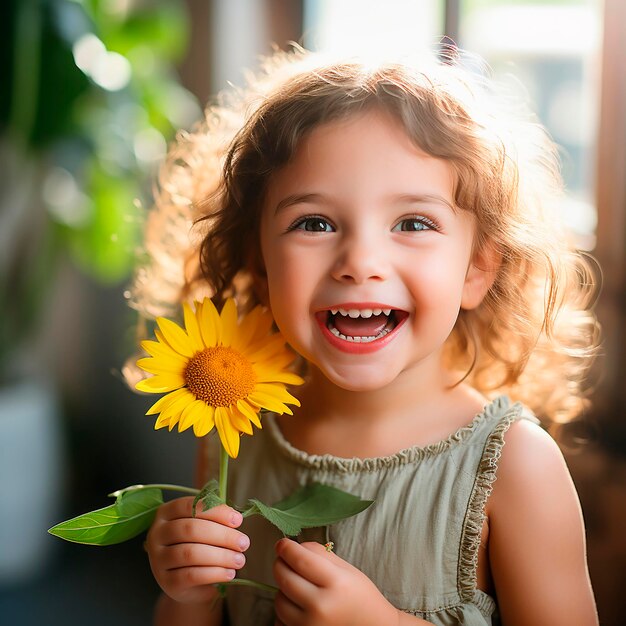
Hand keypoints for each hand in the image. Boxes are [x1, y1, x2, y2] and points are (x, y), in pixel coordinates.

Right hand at [145, 497, 249, 603]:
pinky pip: (191, 576)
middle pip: (191, 529)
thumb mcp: (205, 526)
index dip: (216, 511)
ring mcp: (158, 559)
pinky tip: (230, 573)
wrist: (187, 580)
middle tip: (244, 543)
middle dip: (222, 535)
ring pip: (191, 553)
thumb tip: (235, 519)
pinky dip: (214, 573)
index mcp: (166, 512)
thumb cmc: (199, 544)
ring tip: (240, 560)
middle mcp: (157, 533)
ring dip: (221, 556)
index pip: (190, 506)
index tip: (238, 520)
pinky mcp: (166, 582)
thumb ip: (215, 518)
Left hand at [273, 538, 399, 625]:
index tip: (282, 543)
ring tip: (299, 586)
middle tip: (285, 559)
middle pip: (285, 578)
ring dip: (283, 588)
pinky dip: (285, 611)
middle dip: (281, 564)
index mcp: (335, 583)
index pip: (301, 560)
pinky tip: (300, 606)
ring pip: (279, 600)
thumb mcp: (347, 569)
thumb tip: (295, 546)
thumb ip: (320, 554)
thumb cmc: (361, 597)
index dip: (287, 548)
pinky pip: (280, 620)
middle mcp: (321, 607)